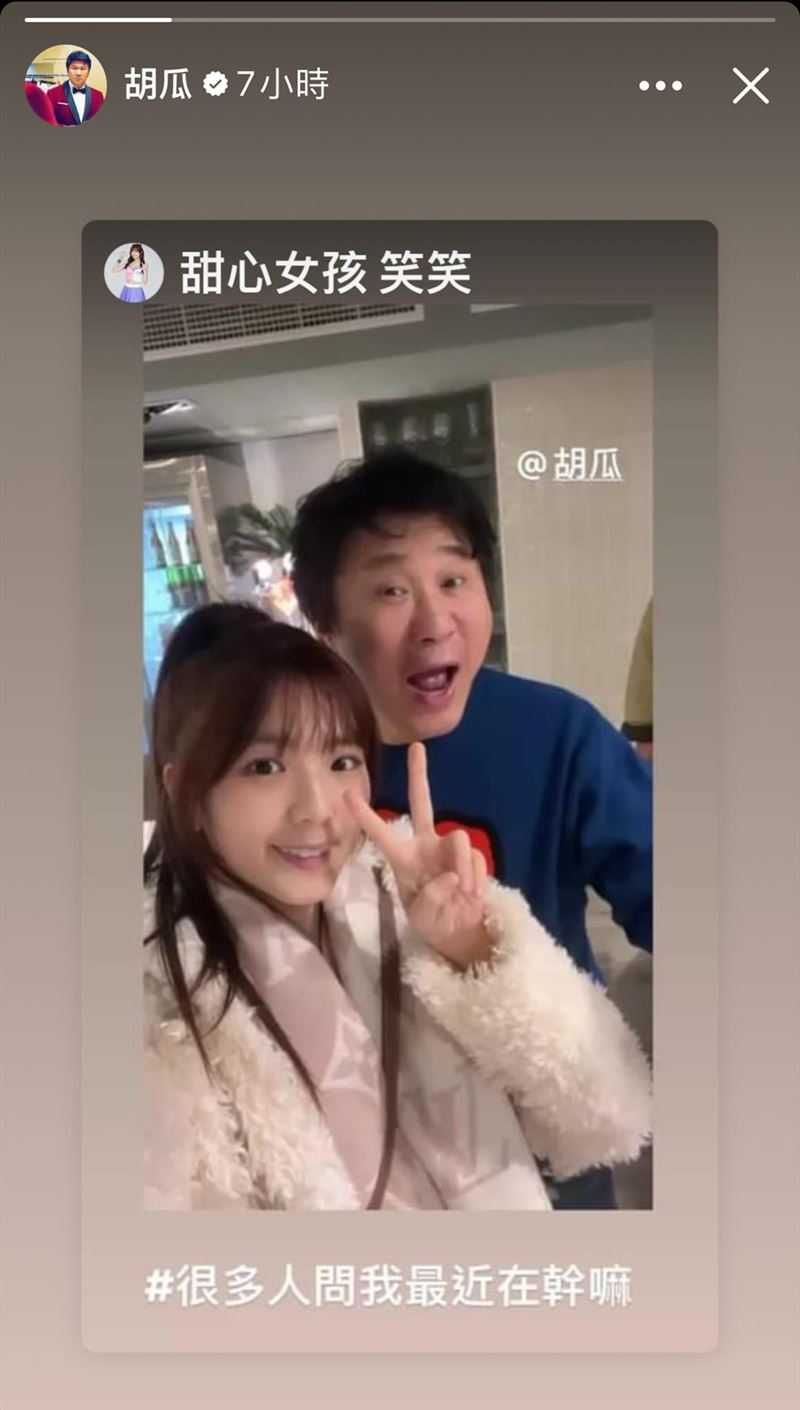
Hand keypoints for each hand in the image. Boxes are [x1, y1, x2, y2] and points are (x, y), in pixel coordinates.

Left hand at [345, 742, 491, 968]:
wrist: (459, 931)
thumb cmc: (431, 921)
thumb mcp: (421, 917)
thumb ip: (431, 898)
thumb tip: (450, 876)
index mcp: (403, 858)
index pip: (380, 833)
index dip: (364, 815)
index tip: (346, 794)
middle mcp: (425, 845)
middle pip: (422, 802)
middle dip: (419, 774)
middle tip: (416, 747)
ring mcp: (449, 849)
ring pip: (459, 839)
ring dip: (463, 868)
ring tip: (463, 892)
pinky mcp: (472, 857)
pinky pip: (477, 860)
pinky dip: (476, 880)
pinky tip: (472, 896)